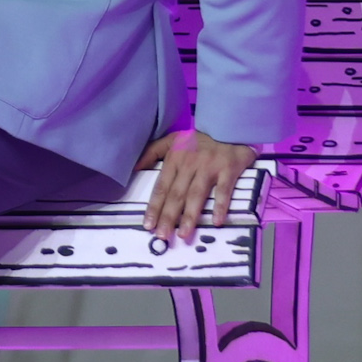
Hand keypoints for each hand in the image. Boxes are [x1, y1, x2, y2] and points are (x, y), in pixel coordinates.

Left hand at [137, 129, 257, 243]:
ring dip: (190, 216)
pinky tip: (217, 221)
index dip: (154, 207)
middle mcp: (189, 165)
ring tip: (183, 234)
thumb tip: (133, 168)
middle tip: (162, 236)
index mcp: (174, 159)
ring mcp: (209, 167)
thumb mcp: (171, 140)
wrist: (228, 126)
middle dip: (168, 216)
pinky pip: (224, 191)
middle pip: (176, 194)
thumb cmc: (199, 139)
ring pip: (196, 195)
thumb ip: (151, 153)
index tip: (148, 225)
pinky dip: (221, 206)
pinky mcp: (228, 169)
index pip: (161, 187)